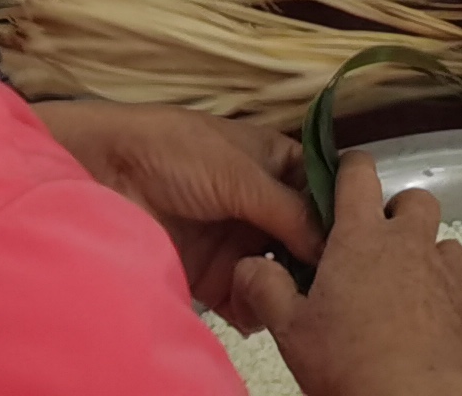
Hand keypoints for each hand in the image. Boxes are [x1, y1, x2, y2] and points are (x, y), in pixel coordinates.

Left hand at [32, 102, 319, 322]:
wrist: (104, 175)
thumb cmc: (173, 152)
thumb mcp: (239, 172)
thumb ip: (289, 209)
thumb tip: (333, 245)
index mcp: (272, 162)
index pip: (319, 190)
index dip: (336, 214)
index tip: (356, 242)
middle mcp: (259, 203)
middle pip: (303, 239)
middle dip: (315, 262)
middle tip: (326, 285)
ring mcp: (235, 241)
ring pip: (278, 273)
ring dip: (285, 289)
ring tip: (285, 299)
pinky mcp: (211, 276)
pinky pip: (246, 300)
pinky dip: (255, 310)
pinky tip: (255, 310)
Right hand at [233, 154, 461, 395]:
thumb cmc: (348, 365)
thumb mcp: (291, 330)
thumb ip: (266, 287)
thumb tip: (249, 264)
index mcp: (364, 238)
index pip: (360, 173)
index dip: (351, 168)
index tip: (343, 181)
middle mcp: (412, 247)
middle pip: (417, 201)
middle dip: (399, 215)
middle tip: (375, 249)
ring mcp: (450, 280)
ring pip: (447, 247)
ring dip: (428, 261)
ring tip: (403, 295)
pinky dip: (447, 306)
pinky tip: (427, 334)